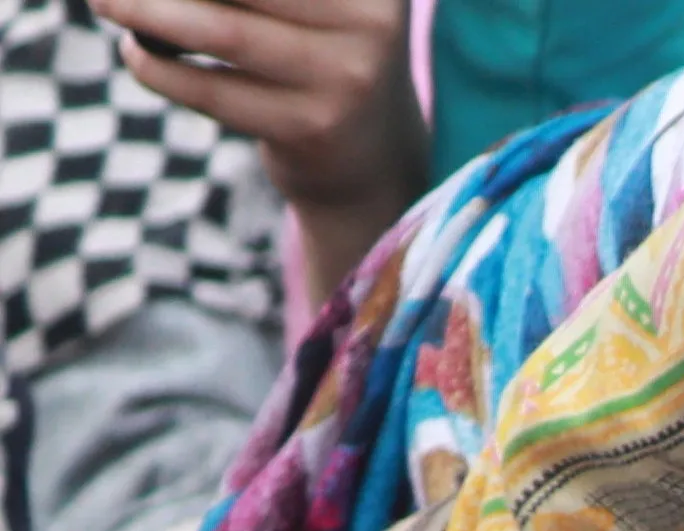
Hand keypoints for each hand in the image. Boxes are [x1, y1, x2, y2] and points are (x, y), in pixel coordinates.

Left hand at [87, 0, 416, 276]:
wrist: (368, 158)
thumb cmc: (312, 52)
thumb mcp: (308, 5)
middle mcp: (371, 22)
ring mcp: (348, 78)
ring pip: (224, 30)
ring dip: (146, 11)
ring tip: (107, 3)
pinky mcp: (313, 128)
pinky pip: (212, 90)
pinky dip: (157, 68)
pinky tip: (138, 54)